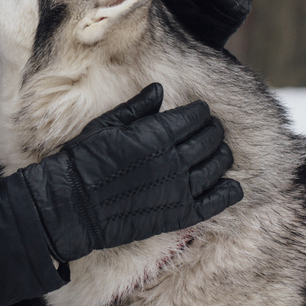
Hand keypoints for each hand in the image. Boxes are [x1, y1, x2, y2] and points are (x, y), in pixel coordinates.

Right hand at [15, 83, 240, 262]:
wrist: (72, 206)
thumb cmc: (84, 161)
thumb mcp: (106, 125)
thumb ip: (137, 107)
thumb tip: (159, 90)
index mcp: (156, 135)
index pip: (193, 117)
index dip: (200, 112)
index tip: (200, 111)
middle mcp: (173, 161)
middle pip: (208, 140)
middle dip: (214, 131)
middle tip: (214, 129)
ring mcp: (178, 190)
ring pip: (215, 168)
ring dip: (223, 156)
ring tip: (222, 152)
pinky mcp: (178, 215)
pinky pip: (214, 204)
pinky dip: (228, 194)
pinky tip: (232, 186)